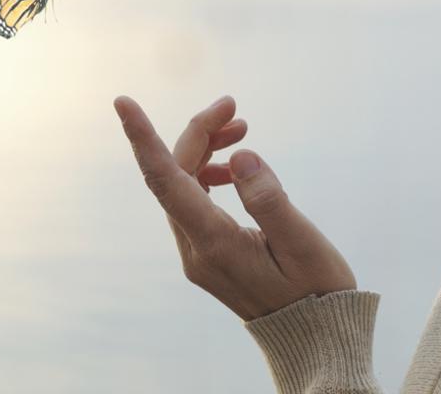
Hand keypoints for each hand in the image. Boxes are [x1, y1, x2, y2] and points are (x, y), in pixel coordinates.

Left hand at [113, 94, 357, 320]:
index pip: (166, 181)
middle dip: (197, 132)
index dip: (143, 138)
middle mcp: (196, 250)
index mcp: (215, 245)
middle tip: (233, 106)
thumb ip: (269, 200)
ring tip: (241, 127)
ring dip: (204, 150)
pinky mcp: (206, 254)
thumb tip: (240, 156)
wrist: (314, 339)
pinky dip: (208, 173)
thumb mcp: (303, 244)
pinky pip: (192, 202)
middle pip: (174, 175)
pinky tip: (234, 167)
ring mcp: (197, 254)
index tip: (123, 102)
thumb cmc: (317, 292)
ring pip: (181, 186)